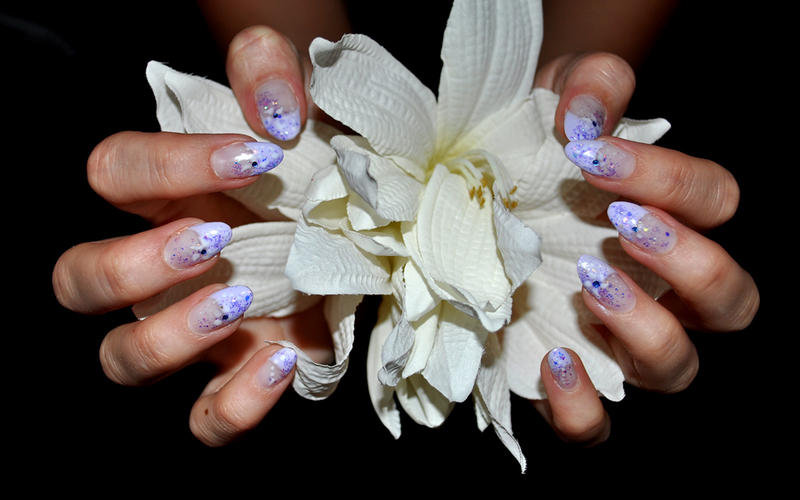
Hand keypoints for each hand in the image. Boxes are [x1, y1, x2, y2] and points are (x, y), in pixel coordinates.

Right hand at [52, 26, 333, 446]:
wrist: (363, 222)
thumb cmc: (317, 162)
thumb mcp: (300, 104)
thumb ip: (270, 74)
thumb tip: (271, 111)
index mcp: (164, 196)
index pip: (116, 172)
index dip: (169, 164)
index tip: (253, 158)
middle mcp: (161, 269)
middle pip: (80, 280)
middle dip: (133, 265)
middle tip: (213, 241)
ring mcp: (193, 330)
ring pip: (123, 359)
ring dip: (169, 337)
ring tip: (239, 303)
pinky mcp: (237, 377)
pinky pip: (205, 419)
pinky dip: (235, 405)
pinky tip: (284, 361)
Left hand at [530, 52, 758, 444]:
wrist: (478, 196)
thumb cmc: (534, 150)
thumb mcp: (557, 104)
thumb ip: (590, 88)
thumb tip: (588, 113)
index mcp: (673, 220)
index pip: (715, 203)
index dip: (669, 180)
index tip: (592, 155)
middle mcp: (662, 291)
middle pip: (732, 299)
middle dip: (689, 262)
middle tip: (622, 226)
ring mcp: (618, 342)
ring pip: (678, 367)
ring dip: (646, 328)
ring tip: (589, 282)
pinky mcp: (567, 380)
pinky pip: (596, 424)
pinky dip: (583, 407)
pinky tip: (554, 360)